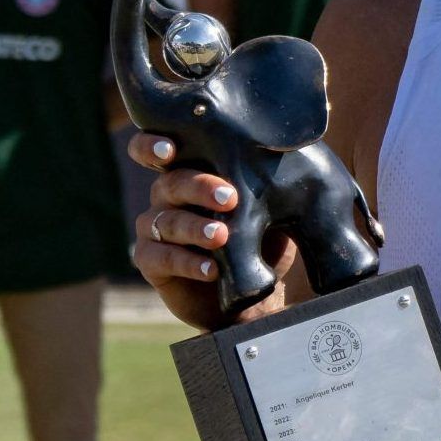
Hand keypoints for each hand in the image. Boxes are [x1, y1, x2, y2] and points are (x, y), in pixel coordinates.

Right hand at [128, 132, 288, 330]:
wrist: (253, 295)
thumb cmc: (261, 240)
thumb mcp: (272, 212)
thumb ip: (270, 188)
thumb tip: (289, 165)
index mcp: (192, 174)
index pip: (159, 151)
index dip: (153, 145)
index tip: (170, 149)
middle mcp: (167, 198)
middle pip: (170, 184)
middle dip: (199, 188)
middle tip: (230, 198)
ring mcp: (155, 229)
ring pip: (166, 222)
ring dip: (195, 228)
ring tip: (222, 237)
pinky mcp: (151, 262)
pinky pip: (160, 258)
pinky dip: (187, 263)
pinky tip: (211, 270)